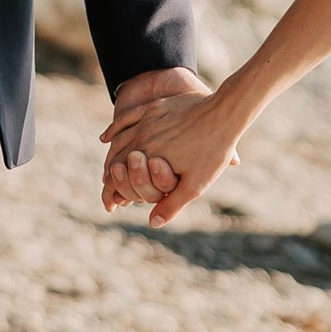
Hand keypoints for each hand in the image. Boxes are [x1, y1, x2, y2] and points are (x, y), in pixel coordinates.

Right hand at [100, 87, 243, 227]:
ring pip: (118, 140)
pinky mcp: (155, 108)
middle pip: (115, 160)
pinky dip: (113, 129)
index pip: (119, 179)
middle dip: (109, 177)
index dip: (111, 195)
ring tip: (107, 169)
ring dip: (110, 156)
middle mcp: (143, 138)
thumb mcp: (195, 184)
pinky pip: (127, 118)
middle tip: (107, 189)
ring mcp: (147, 121)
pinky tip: (105, 138)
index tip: (110, 206)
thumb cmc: (212, 150)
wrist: (225, 113)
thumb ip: (171, 204)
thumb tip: (152, 223)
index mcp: (149, 158)